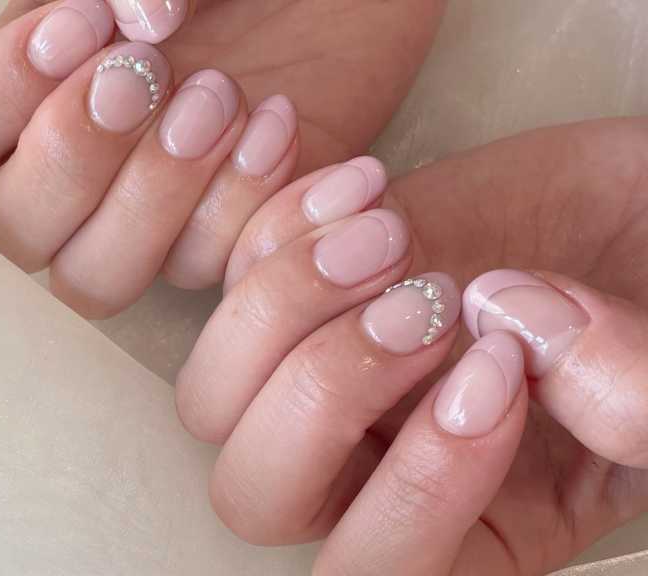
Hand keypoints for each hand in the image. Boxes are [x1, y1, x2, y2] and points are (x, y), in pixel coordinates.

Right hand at [0, 0, 442, 316]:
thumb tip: (138, 18)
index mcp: (28, 89)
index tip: (83, 19)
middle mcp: (77, 167)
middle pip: (10, 230)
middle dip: (70, 156)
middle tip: (145, 71)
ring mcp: (150, 212)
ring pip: (93, 279)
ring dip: (150, 198)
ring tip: (221, 99)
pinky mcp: (228, 233)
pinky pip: (205, 265)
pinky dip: (241, 202)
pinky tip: (283, 124)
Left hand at [176, 118, 647, 573]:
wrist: (641, 210)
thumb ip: (630, 389)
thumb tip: (512, 322)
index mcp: (465, 531)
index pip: (371, 570)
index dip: (416, 488)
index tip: (500, 376)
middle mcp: (372, 464)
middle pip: (254, 491)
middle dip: (323, 392)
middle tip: (433, 303)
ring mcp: (331, 370)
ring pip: (215, 388)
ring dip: (284, 303)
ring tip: (390, 235)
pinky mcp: (310, 281)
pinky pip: (226, 270)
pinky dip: (277, 220)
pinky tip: (369, 183)